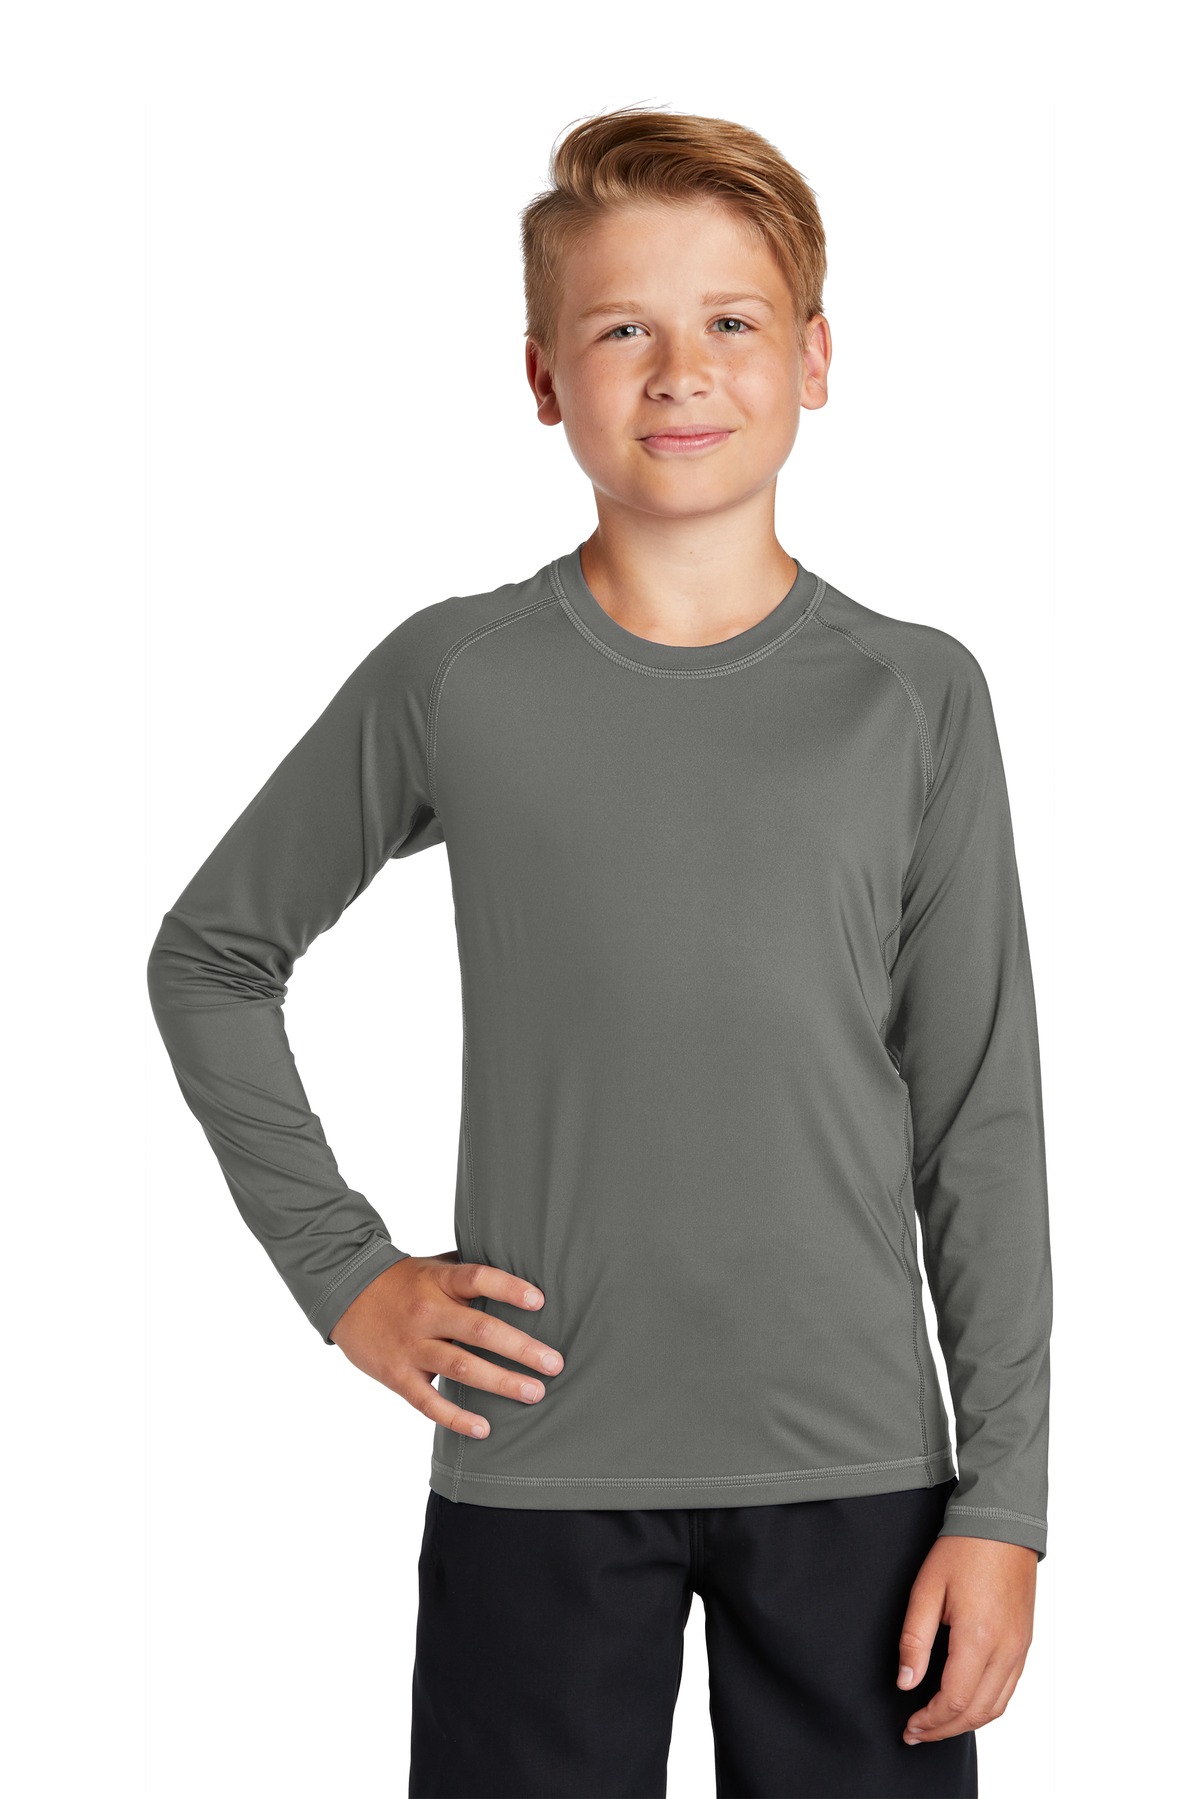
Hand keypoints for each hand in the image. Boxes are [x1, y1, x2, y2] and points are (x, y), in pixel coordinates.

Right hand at [328, 1251, 563, 1438]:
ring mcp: (411, 1346)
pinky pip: (429, 1402)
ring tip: (535, 1393)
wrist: (345, 1292)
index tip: (540, 1302)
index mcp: (439, 1282)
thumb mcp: (434, 1267)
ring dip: (501, 1383)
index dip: (509, 1289)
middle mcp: (427, 1312)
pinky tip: (483, 1428)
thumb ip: (469, 1274)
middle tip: (554, 1364)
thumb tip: (523, 1270)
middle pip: (479, 1330)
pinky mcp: (397, 1375)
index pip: (478, 1279)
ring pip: (462, 1368)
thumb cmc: (404, 1281)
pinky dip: (456, 1418)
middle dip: (521, 1349)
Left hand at [895, 1535, 1036, 1745]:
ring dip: (965, 1723)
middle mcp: (1006, 1650)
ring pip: (996, 1707)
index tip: (909, 1726)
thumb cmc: (963, 1550)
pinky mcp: (1024, 1643)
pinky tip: (965, 1704)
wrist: (1002, 1524)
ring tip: (937, 1725)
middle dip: (944, 1729)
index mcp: (979, 1638)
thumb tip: (906, 1683)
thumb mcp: (926, 1589)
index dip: (929, 1721)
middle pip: (976, 1712)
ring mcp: (1019, 1649)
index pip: (954, 1700)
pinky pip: (1008, 1689)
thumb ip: (915, 1640)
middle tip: (917, 1733)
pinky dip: (986, 1707)